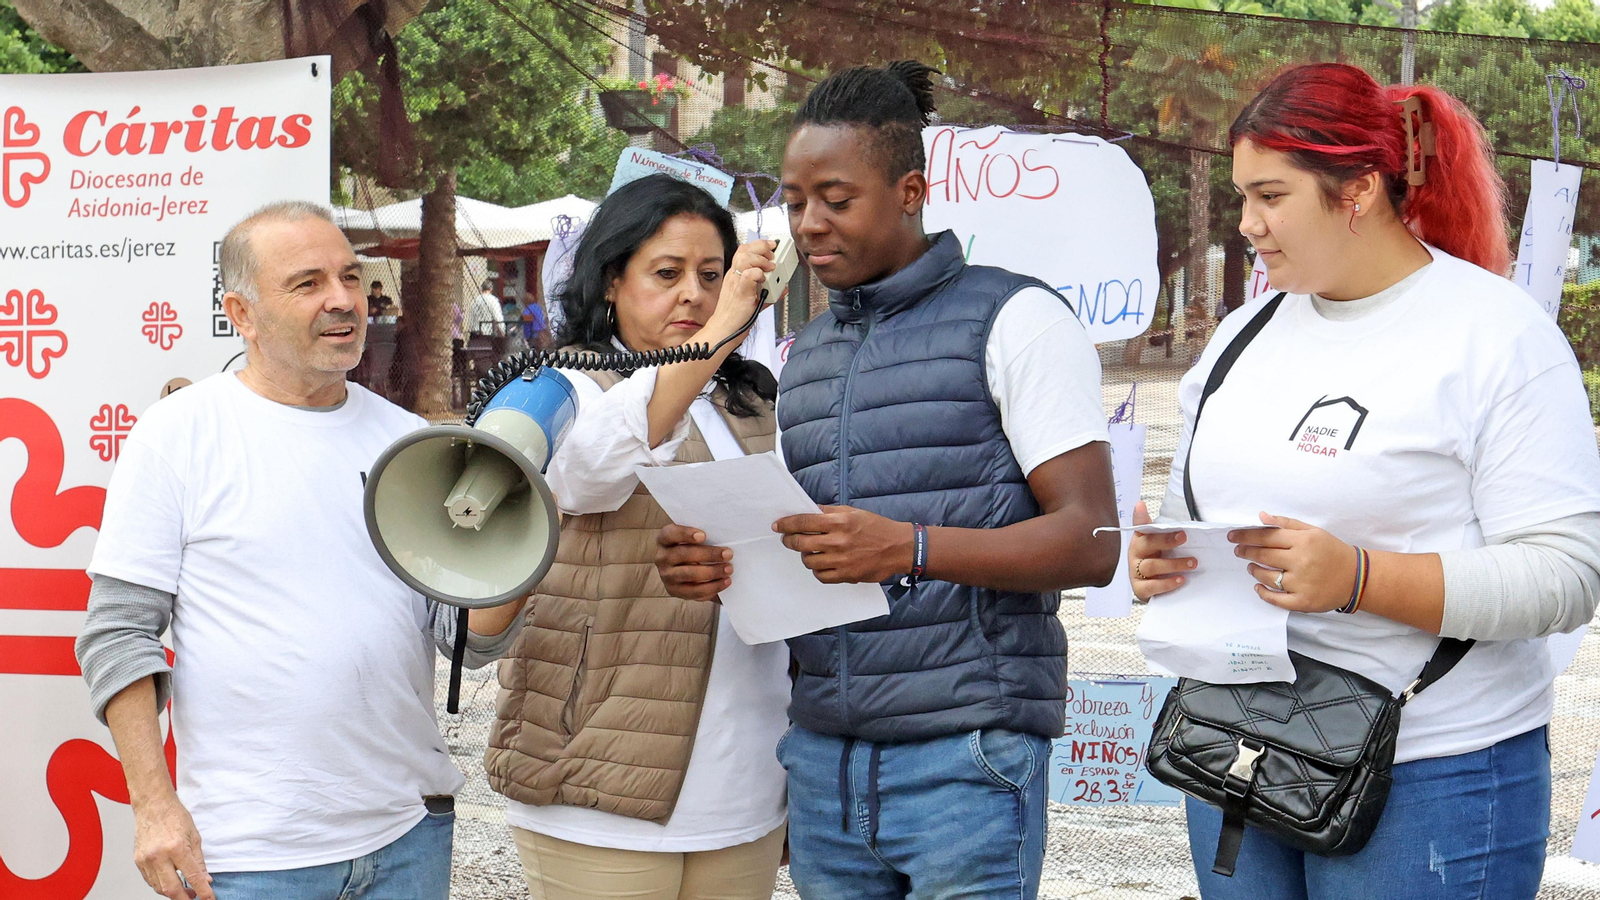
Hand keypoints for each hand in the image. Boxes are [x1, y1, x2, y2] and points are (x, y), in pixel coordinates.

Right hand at [132, 794, 212, 899]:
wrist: (153, 806)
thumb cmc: (174, 817)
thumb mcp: (195, 837)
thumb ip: (199, 861)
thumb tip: (205, 880)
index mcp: (176, 847)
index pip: (192, 877)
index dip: (202, 891)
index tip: (209, 898)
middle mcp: (159, 856)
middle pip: (171, 889)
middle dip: (184, 898)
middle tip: (194, 897)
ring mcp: (146, 860)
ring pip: (159, 888)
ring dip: (172, 893)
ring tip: (184, 890)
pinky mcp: (138, 861)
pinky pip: (150, 881)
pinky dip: (161, 885)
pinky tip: (170, 881)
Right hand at [656, 523, 731, 601]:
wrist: (684, 569)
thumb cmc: (693, 548)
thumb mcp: (692, 539)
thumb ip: (702, 537)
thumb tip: (725, 538)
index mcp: (664, 540)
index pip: (670, 534)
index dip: (685, 534)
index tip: (703, 535)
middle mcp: (661, 558)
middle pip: (683, 554)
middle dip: (708, 554)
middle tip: (728, 554)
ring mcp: (666, 576)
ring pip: (689, 574)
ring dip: (712, 572)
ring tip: (729, 569)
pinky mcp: (674, 591)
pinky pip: (694, 591)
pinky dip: (712, 587)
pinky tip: (725, 582)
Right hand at [705, 240, 774, 343]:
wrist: (726, 328)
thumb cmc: (736, 315)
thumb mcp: (754, 299)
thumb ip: (769, 291)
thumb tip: (783, 287)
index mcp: (735, 275)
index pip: (744, 250)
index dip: (759, 244)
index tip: (771, 245)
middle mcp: (734, 276)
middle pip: (744, 250)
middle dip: (762, 248)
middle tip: (772, 256)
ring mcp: (736, 283)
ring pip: (745, 258)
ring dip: (761, 260)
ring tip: (770, 268)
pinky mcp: (740, 292)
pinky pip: (748, 275)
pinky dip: (758, 274)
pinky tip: (763, 280)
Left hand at [773, 505, 911, 583]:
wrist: (899, 548)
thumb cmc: (877, 527)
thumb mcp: (853, 512)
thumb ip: (830, 512)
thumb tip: (810, 511)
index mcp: (840, 522)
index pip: (804, 522)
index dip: (786, 524)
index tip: (778, 526)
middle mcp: (839, 541)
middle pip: (801, 543)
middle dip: (790, 541)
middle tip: (788, 539)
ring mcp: (842, 560)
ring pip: (809, 561)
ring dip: (805, 555)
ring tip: (810, 551)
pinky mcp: (847, 575)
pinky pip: (821, 576)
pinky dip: (817, 570)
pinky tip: (822, 563)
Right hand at [1129, 500, 1194, 601]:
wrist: (1152, 588)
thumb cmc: (1158, 560)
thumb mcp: (1160, 543)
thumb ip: (1160, 529)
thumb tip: (1143, 504)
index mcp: (1141, 540)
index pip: (1140, 526)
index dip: (1141, 517)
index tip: (1143, 505)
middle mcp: (1135, 554)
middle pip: (1147, 544)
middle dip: (1166, 540)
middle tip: (1184, 536)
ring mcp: (1136, 572)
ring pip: (1152, 566)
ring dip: (1174, 564)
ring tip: (1192, 563)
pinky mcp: (1139, 588)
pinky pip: (1152, 586)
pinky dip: (1167, 584)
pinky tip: (1181, 580)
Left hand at [1230, 512, 1357, 612]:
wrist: (1357, 577)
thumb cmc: (1332, 551)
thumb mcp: (1313, 531)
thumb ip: (1286, 524)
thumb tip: (1261, 516)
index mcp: (1304, 541)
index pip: (1266, 537)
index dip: (1246, 536)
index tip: (1233, 536)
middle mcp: (1302, 562)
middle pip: (1264, 555)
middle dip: (1246, 551)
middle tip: (1238, 550)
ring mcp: (1302, 583)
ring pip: (1267, 577)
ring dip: (1254, 570)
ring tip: (1251, 566)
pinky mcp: (1303, 601)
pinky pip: (1276, 599)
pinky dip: (1263, 593)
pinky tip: (1257, 586)